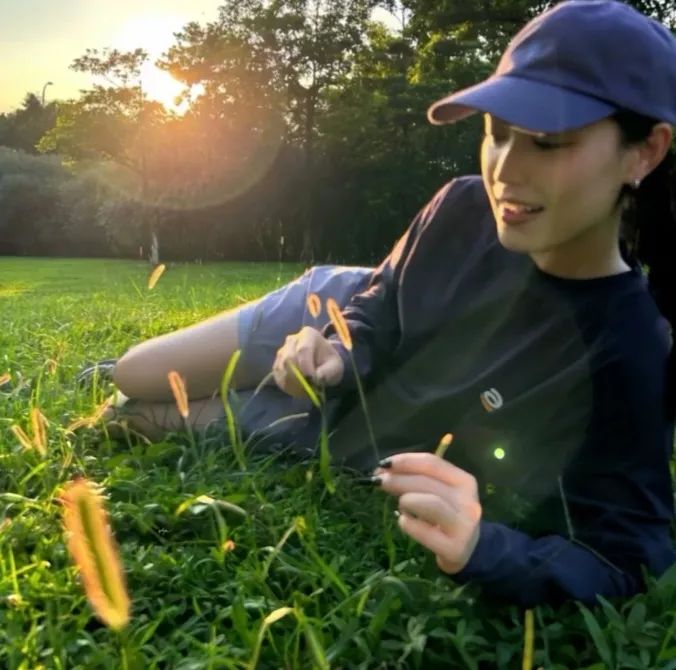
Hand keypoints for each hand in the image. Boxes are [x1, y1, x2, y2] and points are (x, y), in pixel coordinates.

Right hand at [273, 326, 344, 397]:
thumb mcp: (335, 366)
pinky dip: (288, 387)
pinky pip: (278, 377)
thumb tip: (317, 378)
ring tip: (307, 391)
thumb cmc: (329, 363)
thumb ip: (328, 372)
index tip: (313, 380)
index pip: (303, 349)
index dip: (306, 366)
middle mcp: (292, 340)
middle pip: (289, 358)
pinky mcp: (277, 365)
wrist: (321, 364)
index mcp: (308, 334)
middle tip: (309, 389)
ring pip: (281, 369)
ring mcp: (282, 352)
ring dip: (293, 383)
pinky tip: (300, 390)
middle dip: (298, 377)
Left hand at [374, 452, 481, 574]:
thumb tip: (384, 471)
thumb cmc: (447, 516)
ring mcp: (463, 526)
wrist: (470, 551)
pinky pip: (423, 531)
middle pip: (427, 482)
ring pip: (430, 503)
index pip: (432, 463)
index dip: (405, 461)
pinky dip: (407, 523)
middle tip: (378, 482)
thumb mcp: (440, 493)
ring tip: (398, 504)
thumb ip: (417, 479)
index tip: (383, 464)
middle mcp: (467, 501)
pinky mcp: (454, 548)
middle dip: (398, 479)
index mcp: (464, 481)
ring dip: (406, 500)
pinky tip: (404, 522)